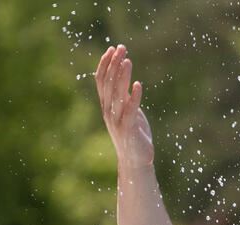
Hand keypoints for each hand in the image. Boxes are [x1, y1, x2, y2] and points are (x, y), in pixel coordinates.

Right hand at [95, 45, 153, 167]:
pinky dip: (134, 97)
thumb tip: (126, 81)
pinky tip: (138, 84)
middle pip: (108, 83)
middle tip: (121, 48)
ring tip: (128, 61)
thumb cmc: (133, 135)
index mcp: (107, 106)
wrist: (135, 160)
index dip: (106, 64)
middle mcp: (108, 111)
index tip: (113, 49)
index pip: (101, 80)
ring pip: (117, 94)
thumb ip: (124, 98)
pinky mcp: (128, 129)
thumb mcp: (128, 112)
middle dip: (114, 64)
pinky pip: (130, 110)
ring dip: (122, 76)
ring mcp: (117, 120)